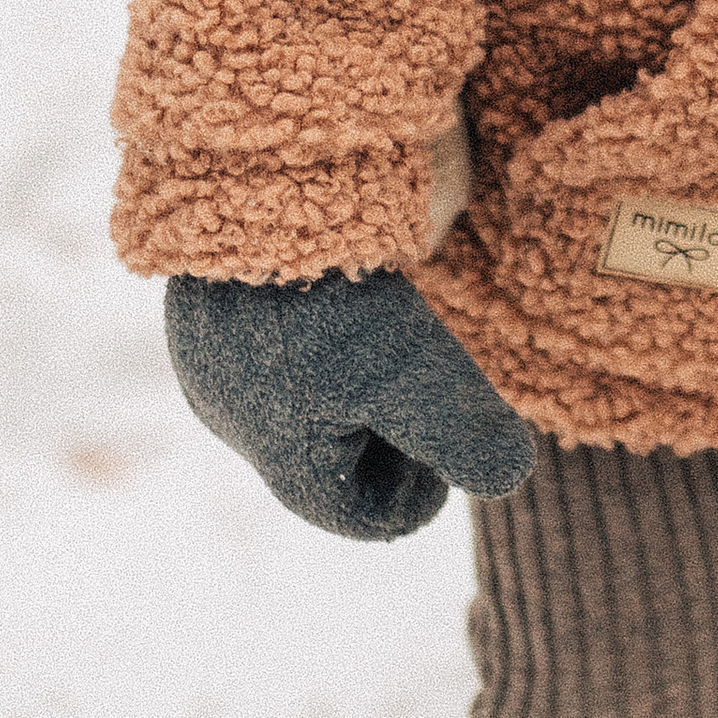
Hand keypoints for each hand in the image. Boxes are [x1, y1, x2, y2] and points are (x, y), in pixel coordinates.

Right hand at [165, 269, 536, 540]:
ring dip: (358, 382)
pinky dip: (318, 340)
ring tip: (387, 332)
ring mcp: (214, 373)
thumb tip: (510, 479)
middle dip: (393, 433)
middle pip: (340, 467)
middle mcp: (237, 430)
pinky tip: (341, 295)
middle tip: (426, 376)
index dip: (429, 484)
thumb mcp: (415, 374)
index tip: (453, 424)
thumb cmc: (327, 299)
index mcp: (286, 465)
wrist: (241, 200)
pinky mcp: (208, 324)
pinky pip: (274, 355)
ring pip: (307, 407)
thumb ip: (464, 435)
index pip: (375, 518)